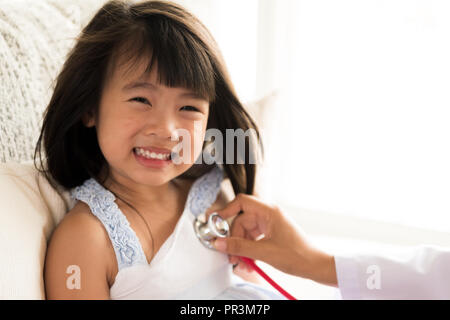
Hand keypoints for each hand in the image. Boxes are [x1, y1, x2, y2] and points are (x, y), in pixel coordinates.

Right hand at [210, 193, 337, 286]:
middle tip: (229, 254)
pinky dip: (248, 249)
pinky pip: (254, 239)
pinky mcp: (272, 235)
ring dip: (241, 247)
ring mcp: (270, 225)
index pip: (242, 202)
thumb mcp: (264, 252)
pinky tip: (247, 262)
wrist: (316, 266)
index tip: (215, 222)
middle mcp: (269, 215)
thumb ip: (239, 247)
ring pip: (246, 232)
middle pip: (242, 221)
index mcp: (269, 212)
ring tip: (240, 262)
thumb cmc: (298, 255)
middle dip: (234, 238)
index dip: (226, 210)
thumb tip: (220, 243)